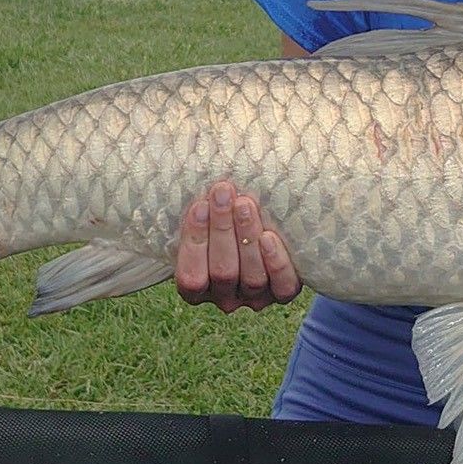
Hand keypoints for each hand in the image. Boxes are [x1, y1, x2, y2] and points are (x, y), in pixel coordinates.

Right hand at [175, 180, 300, 311]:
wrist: (265, 231)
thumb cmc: (224, 220)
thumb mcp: (205, 218)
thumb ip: (198, 208)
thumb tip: (179, 164)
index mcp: (196, 288)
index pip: (190, 276)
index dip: (194, 242)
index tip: (199, 205)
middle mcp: (224, 298)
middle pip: (222, 272)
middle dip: (221, 229)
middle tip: (223, 193)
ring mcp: (255, 298)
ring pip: (251, 277)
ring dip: (247, 236)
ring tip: (245, 203)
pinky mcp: (283, 293)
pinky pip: (282, 286)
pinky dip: (275, 263)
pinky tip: (269, 237)